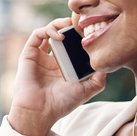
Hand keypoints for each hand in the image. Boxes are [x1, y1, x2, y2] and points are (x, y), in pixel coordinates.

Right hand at [7, 17, 106, 135]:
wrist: (41, 112)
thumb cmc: (61, 104)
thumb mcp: (85, 91)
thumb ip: (98, 80)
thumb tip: (108, 67)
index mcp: (63, 67)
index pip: (71, 45)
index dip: (79, 36)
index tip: (90, 32)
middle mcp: (50, 60)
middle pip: (60, 35)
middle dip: (69, 26)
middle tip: (80, 23)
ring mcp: (39, 56)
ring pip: (48, 31)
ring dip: (58, 24)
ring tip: (69, 24)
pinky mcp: (29, 54)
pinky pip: (37, 35)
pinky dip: (48, 30)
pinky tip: (60, 36)